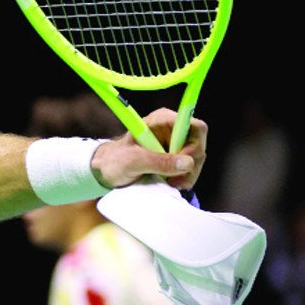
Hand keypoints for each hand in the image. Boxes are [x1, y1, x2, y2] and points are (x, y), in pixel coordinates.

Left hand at [91, 107, 206, 192]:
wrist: (106, 171)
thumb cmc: (114, 161)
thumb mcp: (133, 161)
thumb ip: (159, 161)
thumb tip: (188, 163)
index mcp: (163, 120)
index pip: (195, 127)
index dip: (195, 147)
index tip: (183, 165)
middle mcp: (173, 129)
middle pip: (199, 145)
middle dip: (191, 166)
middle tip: (175, 181)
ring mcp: (175, 143)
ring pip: (196, 158)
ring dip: (188, 175)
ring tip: (170, 184)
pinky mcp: (175, 156)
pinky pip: (190, 167)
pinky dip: (184, 178)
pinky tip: (171, 183)